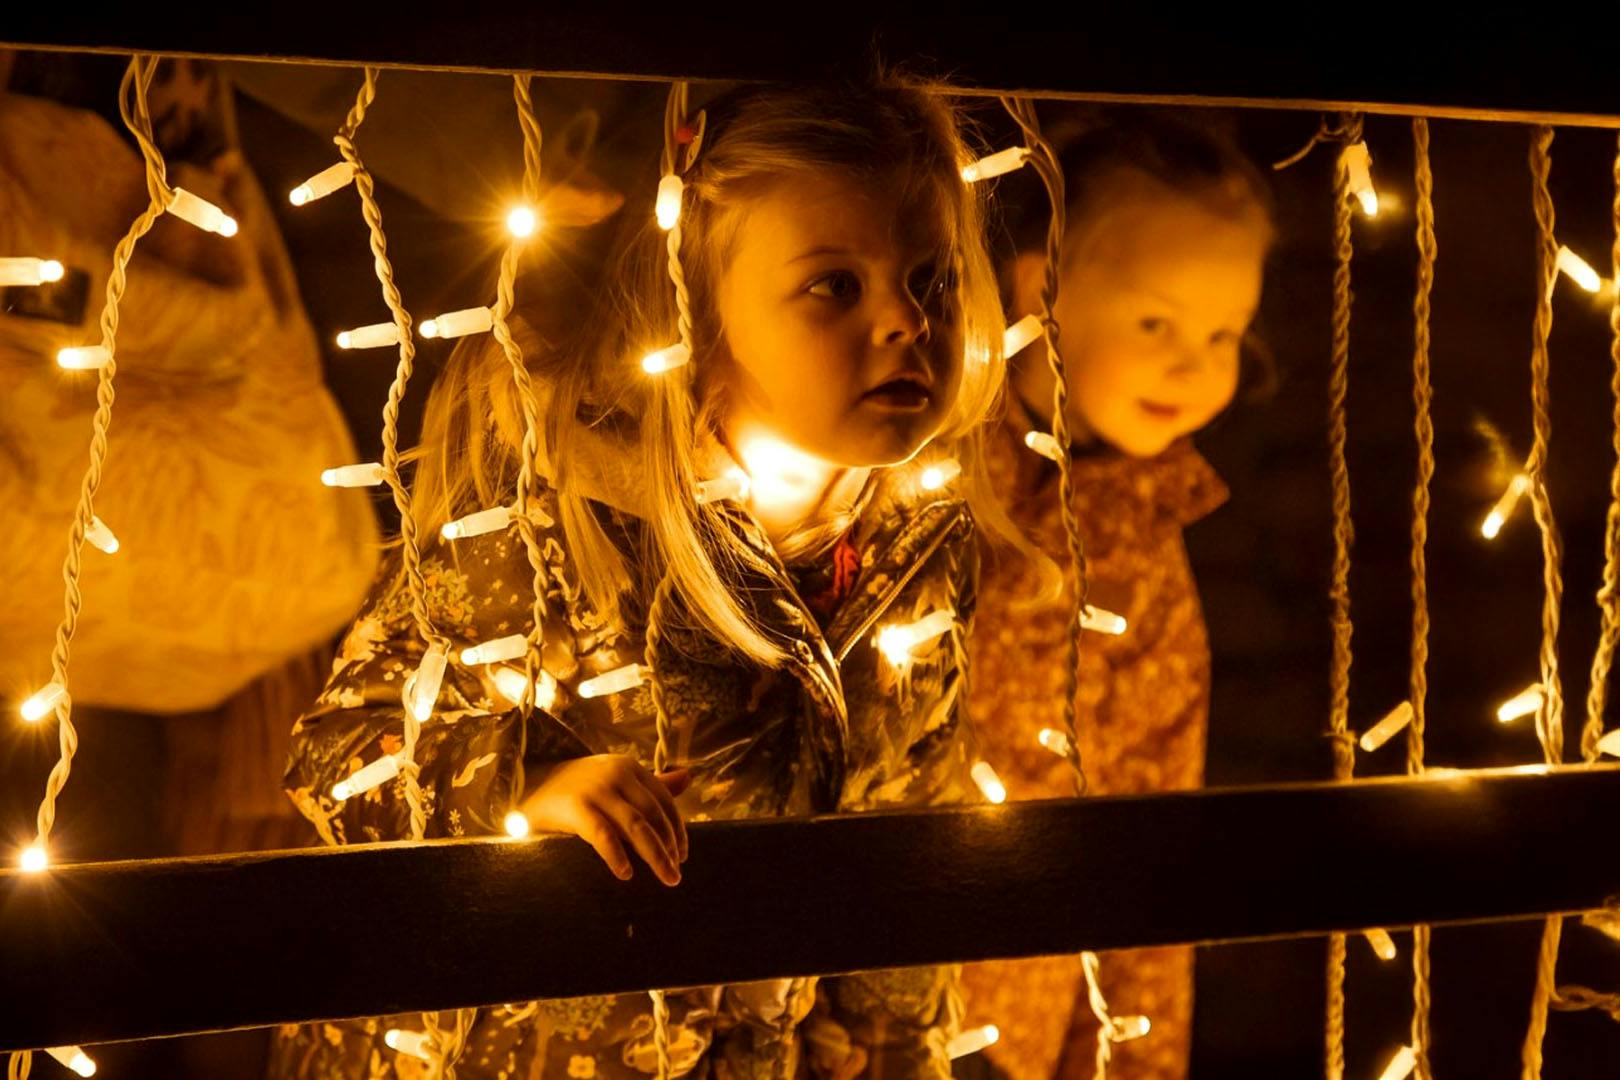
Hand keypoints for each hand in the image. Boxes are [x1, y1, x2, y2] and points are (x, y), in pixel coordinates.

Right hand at [516, 755, 689, 885]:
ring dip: (655, 855)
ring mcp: (596, 789)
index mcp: (629, 767)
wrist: (527, 784)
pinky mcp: (575, 807)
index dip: (676, 828)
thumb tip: (688, 777)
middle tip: (677, 873)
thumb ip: (651, 785)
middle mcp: (616, 774)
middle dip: (669, 846)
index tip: (683, 854)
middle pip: (653, 814)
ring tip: (667, 877)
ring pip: (636, 826)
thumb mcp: (616, 781)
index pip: (663, 799)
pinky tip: (626, 874)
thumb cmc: (578, 788)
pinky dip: (617, 855)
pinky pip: (603, 835)